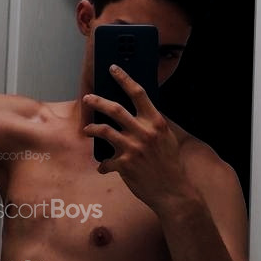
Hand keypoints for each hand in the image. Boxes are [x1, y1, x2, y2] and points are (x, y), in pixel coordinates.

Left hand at [82, 65, 191, 211]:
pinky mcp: (124, 165)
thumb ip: (153, 125)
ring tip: (87, 128)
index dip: (124, 79)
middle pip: (115, 109)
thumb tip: (139, 113)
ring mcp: (133, 148)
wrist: (172, 191)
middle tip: (88, 98)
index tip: (113, 69)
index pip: (138, 94)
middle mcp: (144, 132)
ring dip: (92, 128)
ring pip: (104, 130)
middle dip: (97, 101)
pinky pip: (105, 160)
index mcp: (156, 122)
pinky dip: (103, 164)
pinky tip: (103, 167)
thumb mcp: (167, 139)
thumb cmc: (169, 164)